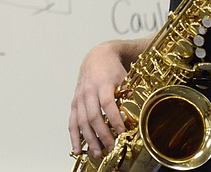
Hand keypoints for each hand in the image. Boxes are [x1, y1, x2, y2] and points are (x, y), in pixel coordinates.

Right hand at [69, 42, 128, 159]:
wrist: (96, 57)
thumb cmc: (112, 69)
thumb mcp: (124, 77)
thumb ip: (129, 94)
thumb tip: (138, 112)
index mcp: (102, 84)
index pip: (108, 104)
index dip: (115, 119)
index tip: (123, 133)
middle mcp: (88, 91)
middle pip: (93, 116)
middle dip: (102, 135)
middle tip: (112, 149)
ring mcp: (79, 98)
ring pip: (81, 122)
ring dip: (89, 139)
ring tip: (97, 154)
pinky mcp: (74, 103)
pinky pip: (72, 122)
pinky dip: (74, 137)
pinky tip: (78, 149)